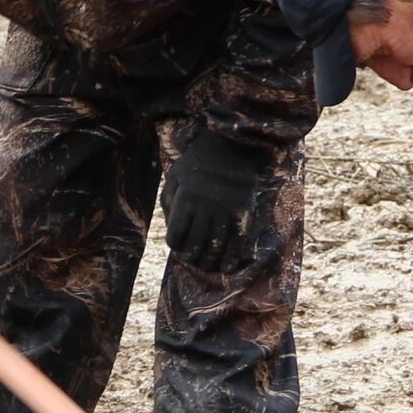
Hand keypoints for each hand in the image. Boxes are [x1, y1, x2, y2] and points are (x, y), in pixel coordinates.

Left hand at [163, 130, 266, 274]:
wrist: (231, 146)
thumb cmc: (197, 162)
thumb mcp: (175, 176)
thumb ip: (168, 202)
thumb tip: (169, 229)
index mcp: (186, 198)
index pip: (176, 235)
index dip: (176, 246)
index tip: (178, 247)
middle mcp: (206, 206)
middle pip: (196, 244)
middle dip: (192, 258)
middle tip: (192, 261)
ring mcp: (227, 209)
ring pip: (217, 246)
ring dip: (212, 261)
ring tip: (208, 266)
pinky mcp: (244, 211)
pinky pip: (238, 241)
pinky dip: (233, 257)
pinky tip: (228, 266)